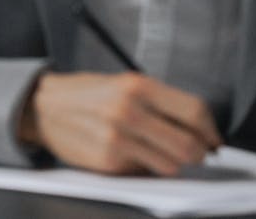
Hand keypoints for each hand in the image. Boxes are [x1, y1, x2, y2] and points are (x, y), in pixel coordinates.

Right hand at [17, 72, 221, 175]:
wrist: (42, 107)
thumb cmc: (87, 94)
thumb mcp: (124, 84)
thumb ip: (161, 103)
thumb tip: (201, 131)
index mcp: (137, 86)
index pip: (195, 112)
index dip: (211, 130)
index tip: (213, 139)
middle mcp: (128, 111)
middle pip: (189, 145)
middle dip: (198, 153)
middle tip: (195, 151)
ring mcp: (117, 139)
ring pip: (171, 165)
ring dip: (171, 162)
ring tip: (156, 150)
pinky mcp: (107, 161)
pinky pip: (144, 172)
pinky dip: (143, 166)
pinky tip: (128, 152)